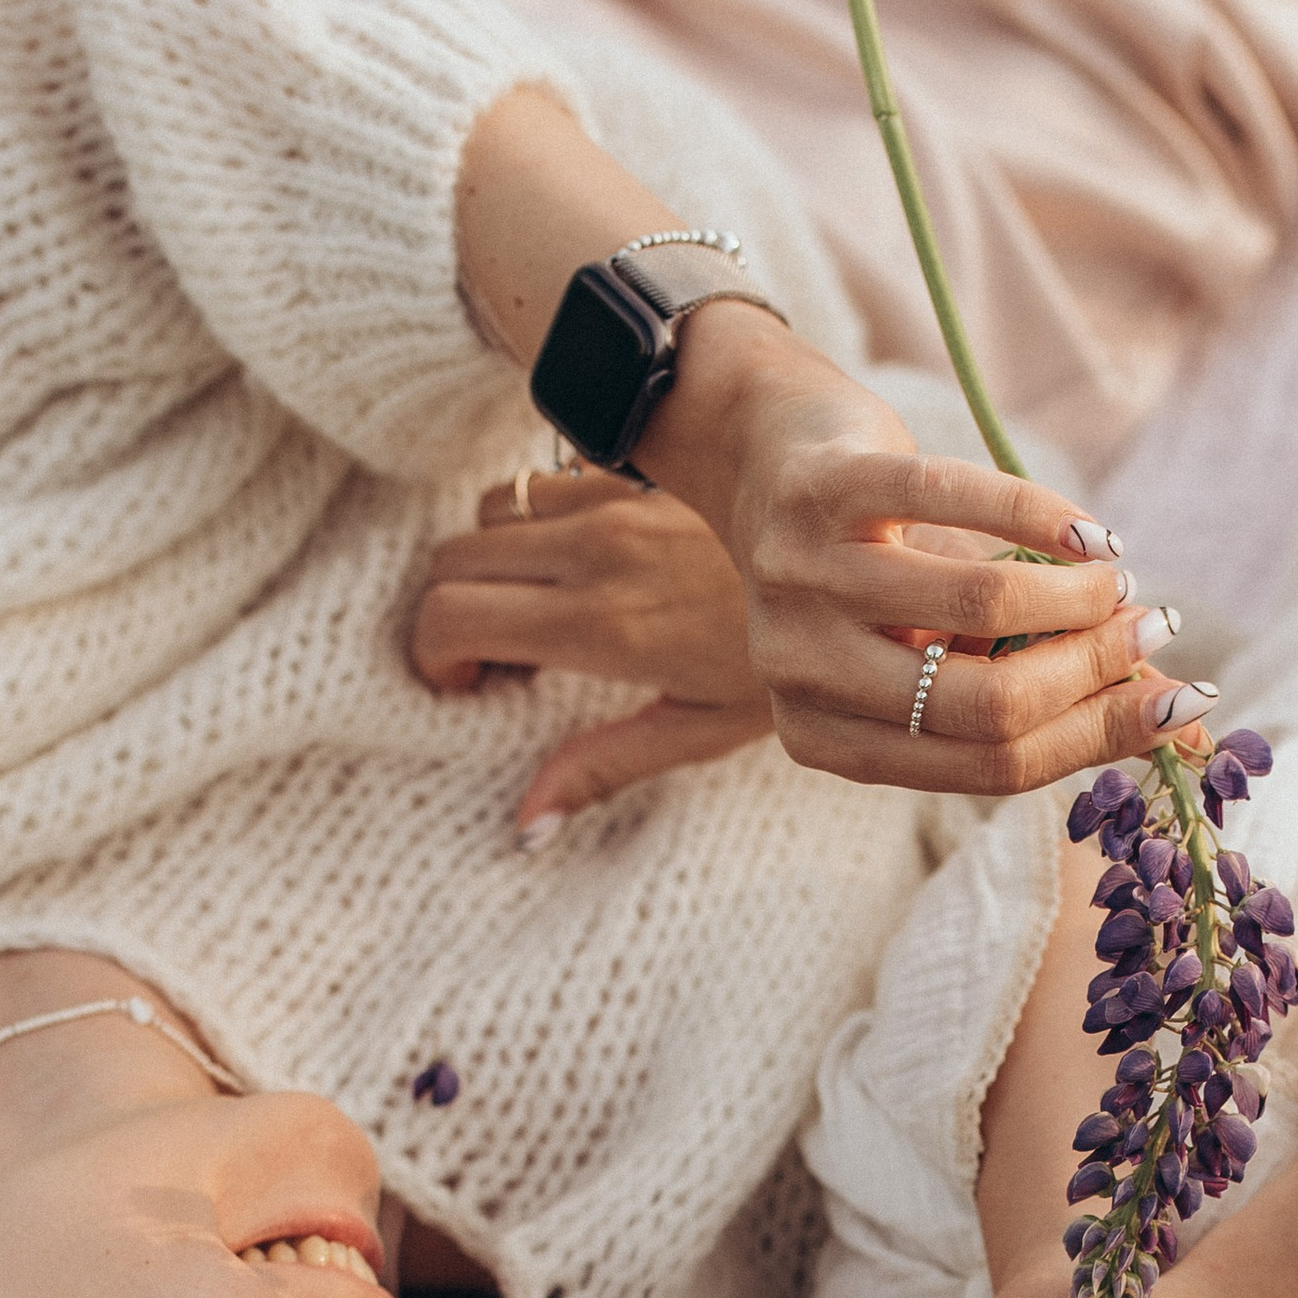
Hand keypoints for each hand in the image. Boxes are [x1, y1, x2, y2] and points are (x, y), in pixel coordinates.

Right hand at [408, 466, 773, 834]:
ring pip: (493, 511)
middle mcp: (596, 551)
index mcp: (601, 624)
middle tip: (498, 661)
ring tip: (534, 611)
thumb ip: (604, 765)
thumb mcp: (702, 730)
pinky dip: (535, 523)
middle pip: (453, 559)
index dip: (434, 654)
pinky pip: (547, 482)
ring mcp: (616, 501)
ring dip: (490, 562)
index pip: (452, 615)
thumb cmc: (791, 664)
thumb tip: (525, 825)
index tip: (468, 686)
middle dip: (451, 611)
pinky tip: (576, 567)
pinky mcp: (640, 472)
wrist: (863, 572)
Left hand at [642, 305, 1217, 798]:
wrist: (761, 452)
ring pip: (977, 610)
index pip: (987, 767)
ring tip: (1114, 577)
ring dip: (1076, 595)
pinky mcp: (817, 489)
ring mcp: (798, 582)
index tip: (1177, 702)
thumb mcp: (941, 643)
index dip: (1096, 736)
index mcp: (827, 739)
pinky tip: (1088, 534)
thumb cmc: (873, 567)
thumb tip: (1185, 734)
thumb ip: (1040, 688)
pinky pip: (952, 501)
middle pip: (988, 706)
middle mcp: (799, 674)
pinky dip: (1039, 516)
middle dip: (1094, 671)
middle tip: (1149, 628)